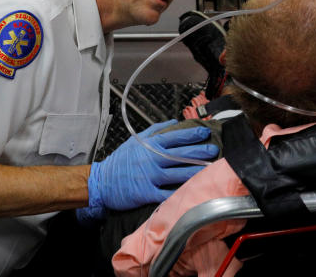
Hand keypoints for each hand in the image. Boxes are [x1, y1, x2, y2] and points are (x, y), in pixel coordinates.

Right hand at [77, 120, 217, 221]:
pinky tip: (193, 191)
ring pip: (177, 174)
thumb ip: (155, 130)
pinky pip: (167, 193)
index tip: (204, 131)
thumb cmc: (120, 161)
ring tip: (210, 168)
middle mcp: (152, 160)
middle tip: (214, 149)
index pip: (174, 137)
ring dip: (195, 171)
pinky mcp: (147, 194)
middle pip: (180, 154)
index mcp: (149, 145)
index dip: (191, 134)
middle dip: (199, 151)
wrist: (102, 182)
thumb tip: (174, 122)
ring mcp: (150, 177)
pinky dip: (180, 193)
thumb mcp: (135, 139)